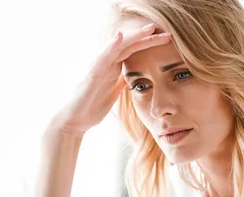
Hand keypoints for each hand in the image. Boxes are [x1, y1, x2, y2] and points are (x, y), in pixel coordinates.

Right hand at [51, 24, 171, 135]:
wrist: (75, 120)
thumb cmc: (92, 106)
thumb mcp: (114, 92)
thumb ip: (121, 81)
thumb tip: (132, 76)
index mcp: (114, 68)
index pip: (135, 52)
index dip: (150, 45)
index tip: (168, 40)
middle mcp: (107, 64)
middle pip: (130, 46)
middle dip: (148, 38)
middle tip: (167, 32)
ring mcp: (99, 67)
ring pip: (119, 47)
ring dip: (134, 37)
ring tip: (149, 29)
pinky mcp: (92, 74)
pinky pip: (103, 58)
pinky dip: (111, 47)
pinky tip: (120, 38)